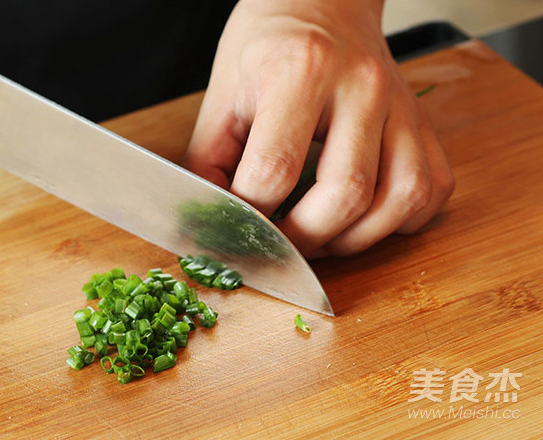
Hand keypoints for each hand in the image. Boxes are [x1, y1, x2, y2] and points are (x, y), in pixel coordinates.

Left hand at [184, 0, 453, 256]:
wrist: (321, 2)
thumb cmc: (265, 47)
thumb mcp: (221, 94)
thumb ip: (209, 160)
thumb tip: (209, 223)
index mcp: (299, 72)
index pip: (273, 171)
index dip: (249, 216)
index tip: (237, 230)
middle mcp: (360, 86)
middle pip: (344, 194)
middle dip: (304, 239)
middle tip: (278, 244)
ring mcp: (400, 103)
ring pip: (400, 198)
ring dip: (357, 240)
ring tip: (321, 237)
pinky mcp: (422, 120)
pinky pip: (432, 188)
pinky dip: (401, 220)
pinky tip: (365, 218)